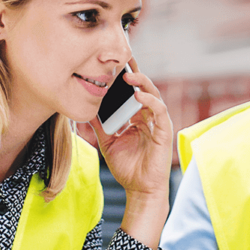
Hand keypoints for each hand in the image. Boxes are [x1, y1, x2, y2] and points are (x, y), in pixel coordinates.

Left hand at [90, 60, 172, 248]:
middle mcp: (149, 117)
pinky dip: (150, 102)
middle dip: (134, 72)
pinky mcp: (164, 132)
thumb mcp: (107, 141)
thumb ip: (98, 124)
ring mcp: (158, 123)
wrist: (139, 189)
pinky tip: (138, 96)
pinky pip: (160, 112)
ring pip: (153, 95)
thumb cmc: (127, 167)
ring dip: (142, 83)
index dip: (126, 76)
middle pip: (144, 88)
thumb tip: (84, 108)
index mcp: (137, 117)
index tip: (114, 63)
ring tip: (128, 76)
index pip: (133, 91)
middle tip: (122, 59)